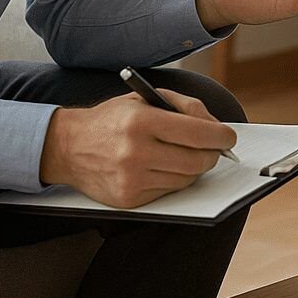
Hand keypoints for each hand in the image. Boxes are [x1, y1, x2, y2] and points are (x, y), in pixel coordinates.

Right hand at [39, 87, 237, 208]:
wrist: (68, 146)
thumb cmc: (113, 118)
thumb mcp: (145, 97)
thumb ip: (184, 105)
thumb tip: (216, 126)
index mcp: (141, 120)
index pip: (197, 133)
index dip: (220, 137)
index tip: (229, 137)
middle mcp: (136, 151)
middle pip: (196, 160)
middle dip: (212, 155)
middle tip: (215, 149)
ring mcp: (131, 179)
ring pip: (186, 179)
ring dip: (195, 168)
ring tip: (190, 155)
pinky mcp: (128, 199)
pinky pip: (169, 192)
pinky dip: (176, 180)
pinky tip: (167, 166)